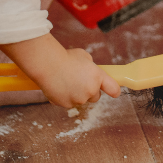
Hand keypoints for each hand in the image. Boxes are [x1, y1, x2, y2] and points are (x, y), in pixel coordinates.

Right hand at [0, 35, 119, 107]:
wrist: (47, 64)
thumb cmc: (66, 57)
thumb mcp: (84, 57)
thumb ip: (91, 67)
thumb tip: (91, 72)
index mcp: (98, 77)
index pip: (114, 89)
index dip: (114, 91)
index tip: (115, 92)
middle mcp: (90, 90)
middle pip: (95, 97)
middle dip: (90, 91)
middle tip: (80, 81)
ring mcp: (78, 99)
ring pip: (81, 100)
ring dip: (76, 94)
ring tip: (66, 81)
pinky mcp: (66, 104)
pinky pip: (68, 102)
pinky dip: (65, 97)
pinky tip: (59, 86)